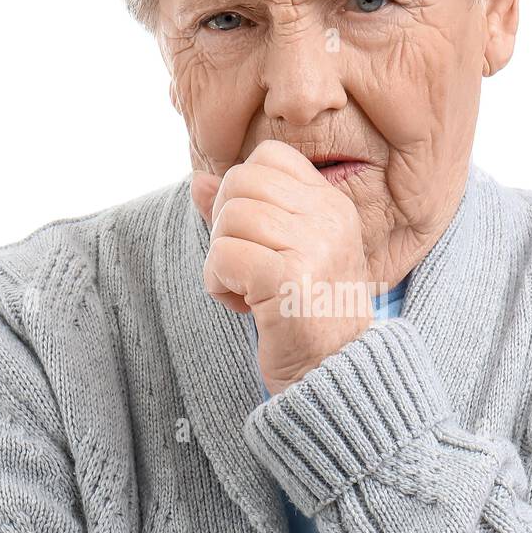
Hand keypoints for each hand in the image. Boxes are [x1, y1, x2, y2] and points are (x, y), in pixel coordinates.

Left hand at [191, 140, 376, 393]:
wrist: (335, 375)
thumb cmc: (307, 316)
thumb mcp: (284, 253)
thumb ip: (243, 213)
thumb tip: (196, 179)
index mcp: (333, 205)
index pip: (270, 158)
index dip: (242, 190)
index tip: (254, 234)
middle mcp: (329, 219)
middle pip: (240, 182)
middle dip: (225, 224)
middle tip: (244, 264)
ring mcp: (314, 247)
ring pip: (228, 219)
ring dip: (221, 259)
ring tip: (247, 289)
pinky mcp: (289, 279)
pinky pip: (222, 256)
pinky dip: (219, 285)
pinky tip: (245, 307)